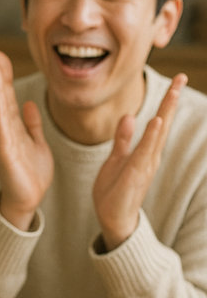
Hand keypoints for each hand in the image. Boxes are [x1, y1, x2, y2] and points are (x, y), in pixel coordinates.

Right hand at [0, 50, 53, 229]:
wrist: (29, 199)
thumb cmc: (32, 173)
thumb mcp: (37, 143)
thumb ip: (32, 124)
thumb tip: (29, 103)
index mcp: (14, 127)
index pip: (8, 96)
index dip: (5, 76)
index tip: (1, 57)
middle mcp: (5, 130)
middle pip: (1, 98)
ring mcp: (3, 140)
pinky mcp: (4, 152)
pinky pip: (2, 128)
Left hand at [93, 74, 186, 249]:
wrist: (113, 220)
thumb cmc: (115, 191)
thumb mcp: (117, 158)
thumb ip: (123, 139)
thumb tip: (129, 116)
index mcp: (146, 151)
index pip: (159, 121)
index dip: (167, 101)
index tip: (177, 79)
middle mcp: (150, 156)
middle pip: (163, 123)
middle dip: (172, 100)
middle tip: (183, 77)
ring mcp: (145, 165)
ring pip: (157, 135)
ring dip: (165, 113)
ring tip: (173, 93)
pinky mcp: (136, 175)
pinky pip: (144, 152)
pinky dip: (151, 137)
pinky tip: (156, 121)